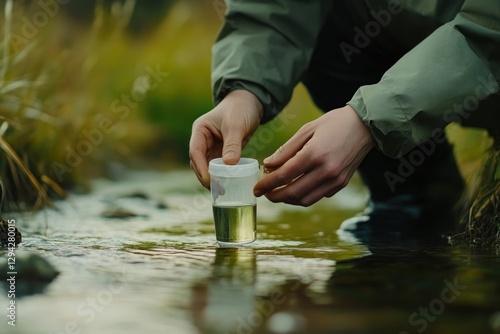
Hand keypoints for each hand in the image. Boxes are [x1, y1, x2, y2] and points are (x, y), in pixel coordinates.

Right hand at [189, 90, 262, 187]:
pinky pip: (219, 167)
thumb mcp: (236, 125)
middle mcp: (203, 140)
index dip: (200, 168)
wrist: (250, 103)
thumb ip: (232, 144)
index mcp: (200, 131)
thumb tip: (229, 165)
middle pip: (199, 163)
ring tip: (222, 191)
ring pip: (208, 167)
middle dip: (205, 176)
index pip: (196, 152)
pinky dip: (222, 175)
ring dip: (213, 178)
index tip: (208, 181)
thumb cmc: (240, 109)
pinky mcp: (221, 152)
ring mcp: (211, 147)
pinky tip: (228, 184)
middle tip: (217, 190)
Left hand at [254, 105, 373, 205]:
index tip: (256, 188)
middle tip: (264, 193)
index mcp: (314, 154)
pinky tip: (296, 188)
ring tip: (278, 192)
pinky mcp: (341, 184)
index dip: (266, 184)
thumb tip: (268, 165)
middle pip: (292, 193)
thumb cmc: (334, 123)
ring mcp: (335, 180)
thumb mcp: (307, 130)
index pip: (284, 175)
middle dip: (274, 196)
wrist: (365, 126)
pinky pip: (317, 196)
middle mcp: (325, 170)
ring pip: (305, 200)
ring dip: (288, 200)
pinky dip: (303, 196)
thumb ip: (286, 150)